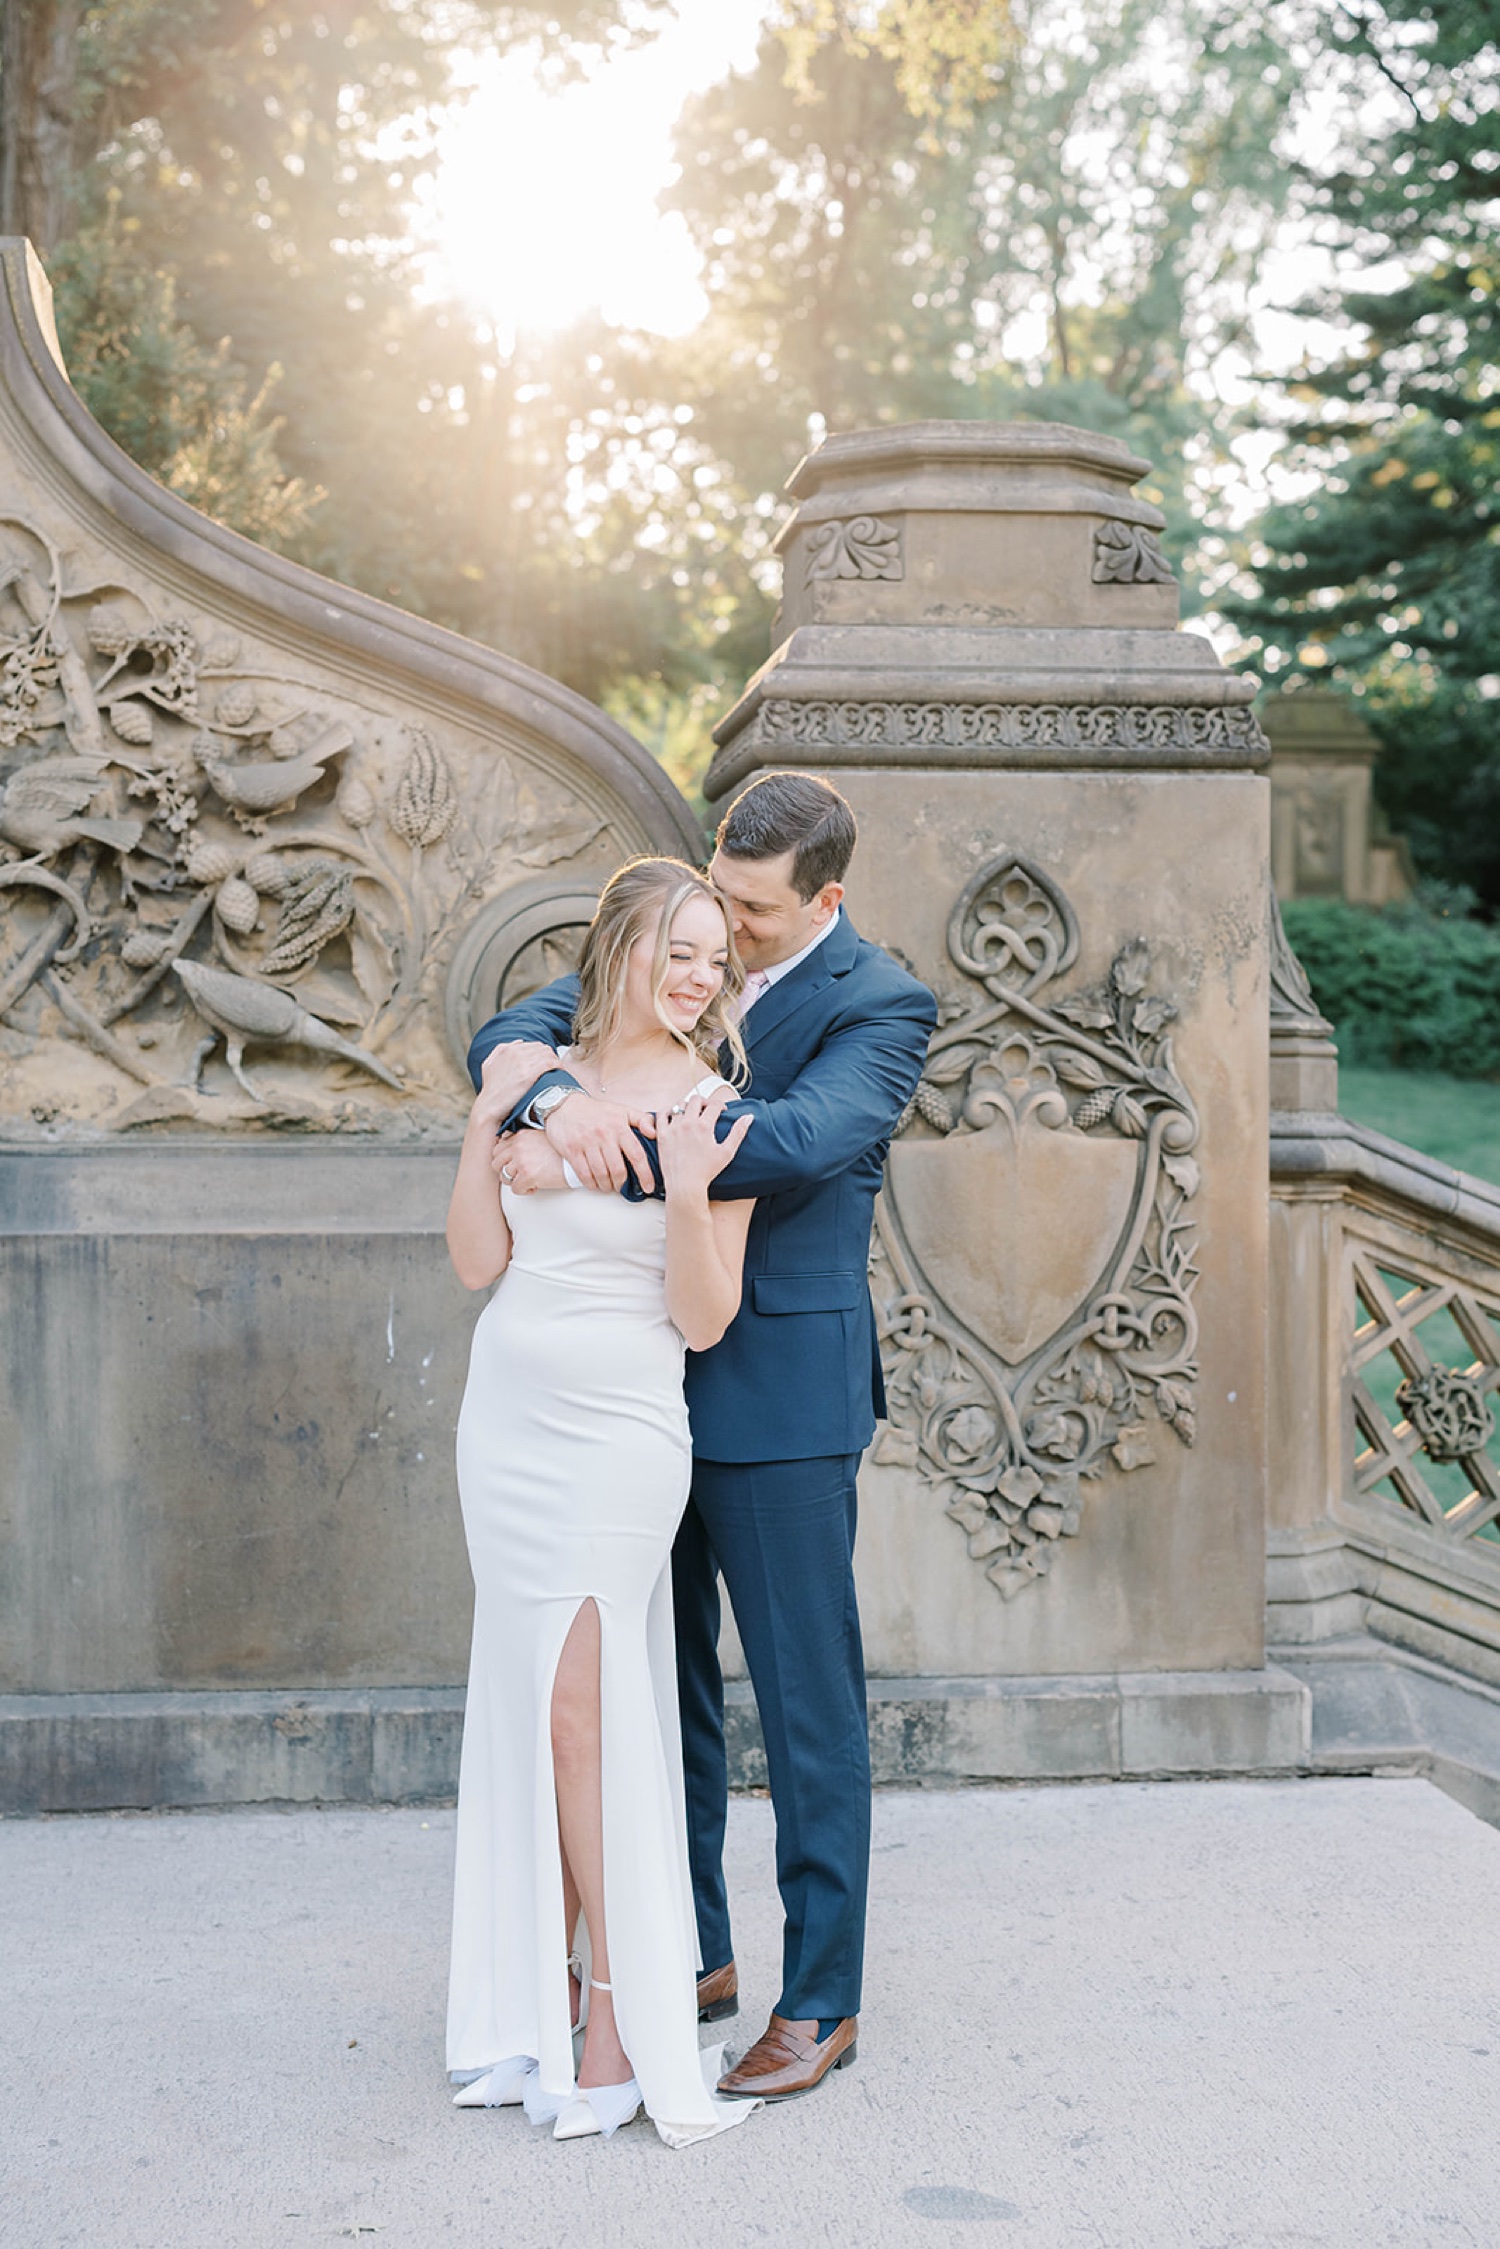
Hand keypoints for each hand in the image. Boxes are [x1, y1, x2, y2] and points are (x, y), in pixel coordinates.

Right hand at [477, 1039, 560, 1119]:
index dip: (542, 1053)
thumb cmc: (490, 1089)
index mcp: (506, 1049)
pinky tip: (559, 1071)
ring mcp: (522, 1062)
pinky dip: (557, 1065)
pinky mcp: (529, 1074)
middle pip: (542, 1048)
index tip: (545, 1061)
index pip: (533, 1045)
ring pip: (548, 1054)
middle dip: (549, 1056)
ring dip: (555, 1060)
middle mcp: (515, 1053)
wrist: (490, 1106)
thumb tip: (519, 1042)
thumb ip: (500, 1050)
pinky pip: (550, 1063)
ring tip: (557, 1069)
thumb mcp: (489, 1065)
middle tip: (554, 1066)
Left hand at [492, 1130, 568, 1194]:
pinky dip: (525, 1190)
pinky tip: (536, 1186)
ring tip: (529, 1180)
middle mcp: (518, 1146)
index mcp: (520, 1136)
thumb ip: (524, 1139)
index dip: (504, 1159)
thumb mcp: (541, 1137)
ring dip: (516, 1182)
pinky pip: (515, 1189)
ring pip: (504, 1177)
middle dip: (505, 1171)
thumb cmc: (562, 1151)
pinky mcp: (528, 1176)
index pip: (497, 1148)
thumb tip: (507, 1143)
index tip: (514, 1165)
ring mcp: (522, 1161)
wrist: (578, 1161)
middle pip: (496, 1163)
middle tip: (519, 1175)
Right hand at [546, 1091, 658, 1193]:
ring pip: (601, 1174)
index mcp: (619, 1126)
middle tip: (621, 1187)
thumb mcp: (623, 1111)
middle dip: (621, 1183)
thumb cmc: (597, 1112)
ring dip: (606, 1186)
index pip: (637, 1154)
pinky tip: (595, 1184)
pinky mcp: (572, 1150)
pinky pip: (584, 1174)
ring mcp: (587, 1143)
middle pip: (618, 1170)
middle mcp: (604, 1135)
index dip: (645, 1174)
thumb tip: (655, 1133)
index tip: (648, 1187)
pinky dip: (591, 1184)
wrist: (564, 1106)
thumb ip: (643, 1120)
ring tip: (608, 1186)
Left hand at [656, 1086, 751, 1200]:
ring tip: (692, 1113)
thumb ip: (738, 1132)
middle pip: (696, 1099)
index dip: (721, 1105)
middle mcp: (687, 1124)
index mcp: (704, 1126)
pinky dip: (668, 1111)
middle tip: (707, 1109)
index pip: (714, 1105)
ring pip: (679, 1105)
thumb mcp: (727, 1152)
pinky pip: (661, 1114)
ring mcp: (673, 1128)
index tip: (722, 1111)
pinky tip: (673, 1116)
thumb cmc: (707, 1171)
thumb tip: (749, 1117)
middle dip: (704, 1101)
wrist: (685, 1185)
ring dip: (688, 1106)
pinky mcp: (662, 1135)